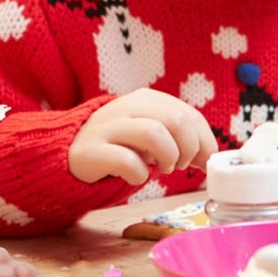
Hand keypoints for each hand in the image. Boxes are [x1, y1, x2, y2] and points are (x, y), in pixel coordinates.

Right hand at [69, 89, 216, 184]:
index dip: (204, 141)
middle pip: (176, 120)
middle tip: (180, 164)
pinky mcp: (92, 151)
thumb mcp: (150, 133)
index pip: (190, 114)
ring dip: (167, 157)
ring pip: (154, 133)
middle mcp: (128, 107)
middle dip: (188, 148)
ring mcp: (109, 127)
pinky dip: (139, 174)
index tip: (204, 161)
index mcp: (147, 99)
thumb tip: (208, 156)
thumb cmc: (119, 144)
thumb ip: (178, 138)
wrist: (69, 150)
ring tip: (162, 168)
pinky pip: (126, 160)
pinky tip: (136, 177)